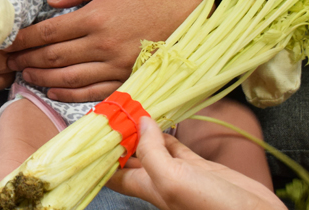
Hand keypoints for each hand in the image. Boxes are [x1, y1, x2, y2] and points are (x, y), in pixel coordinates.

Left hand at [5, 0, 207, 102]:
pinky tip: (53, 91)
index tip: (8, 41)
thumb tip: (52, 1)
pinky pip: (91, 92)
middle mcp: (102, 45)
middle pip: (54, 57)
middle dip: (27, 59)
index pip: (50, 32)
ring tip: (24, 75)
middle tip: (9, 61)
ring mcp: (114, 66)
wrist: (184, 15)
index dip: (25, 38)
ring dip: (42, 78)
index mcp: (96, 17)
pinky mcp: (125, 78)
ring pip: (68, 78)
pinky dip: (68, 95)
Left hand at [109, 117, 286, 209]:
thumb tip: (140, 123)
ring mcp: (179, 172)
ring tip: (135, 108)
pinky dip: (168, 133)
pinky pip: (176, 146)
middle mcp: (160, 180)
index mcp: (148, 187)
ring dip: (143, 130)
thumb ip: (153, 153)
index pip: (114, 170)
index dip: (102, 151)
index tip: (95, 126)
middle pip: (131, 156)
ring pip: (153, 148)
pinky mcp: (198, 166)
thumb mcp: (174, 181)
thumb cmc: (212, 208)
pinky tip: (164, 121)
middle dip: (122, 135)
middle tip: (115, 108)